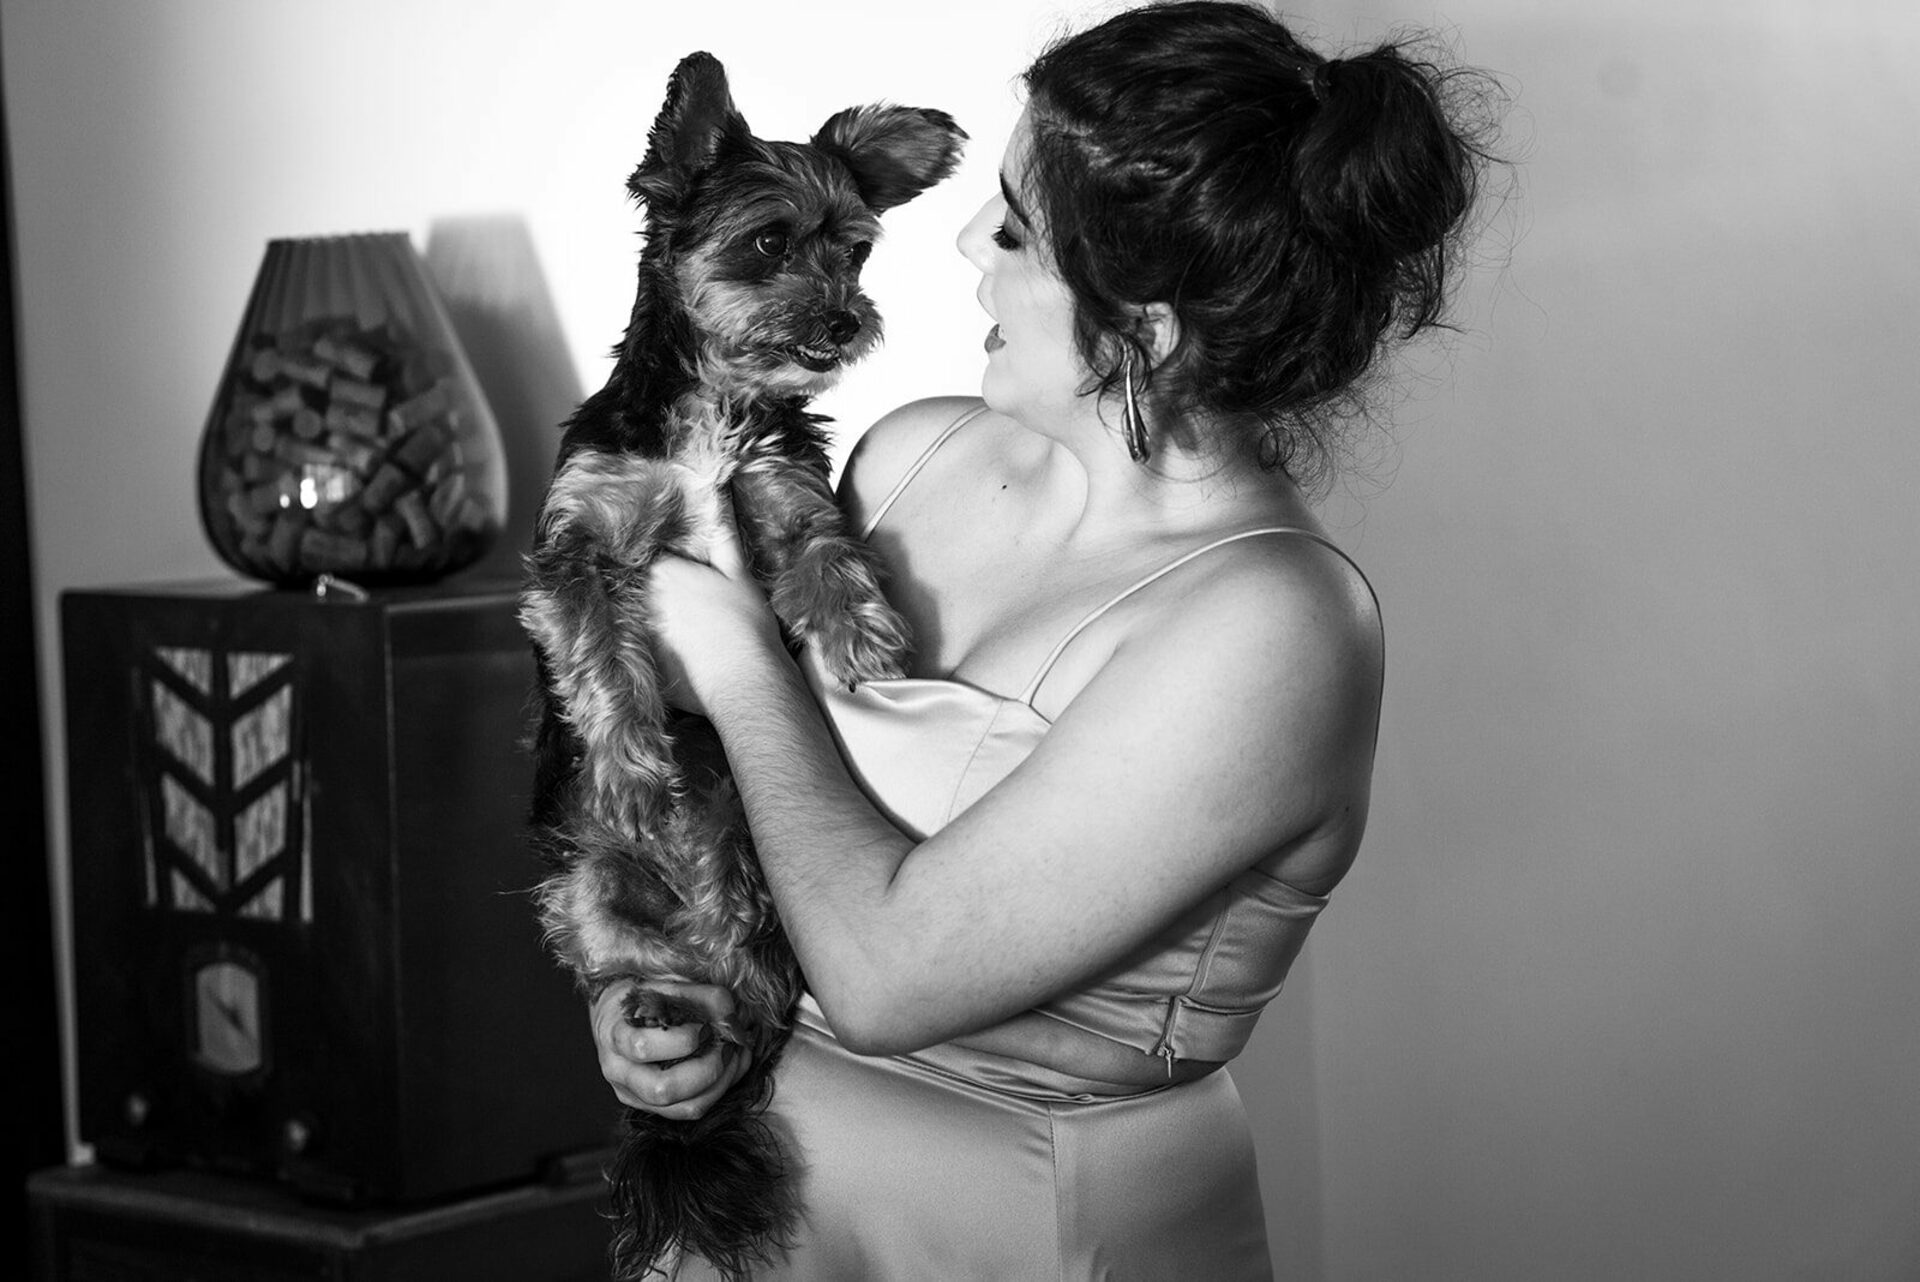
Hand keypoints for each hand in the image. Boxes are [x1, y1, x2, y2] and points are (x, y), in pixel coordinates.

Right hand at [590, 979, 749, 1120]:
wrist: (617, 1018)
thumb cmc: (644, 998)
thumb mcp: (667, 986)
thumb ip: (702, 997)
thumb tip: (732, 1020)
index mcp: (615, 1037)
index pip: (643, 1048)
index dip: (684, 1040)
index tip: (708, 1026)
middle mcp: (619, 1073)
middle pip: (663, 1090)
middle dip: (707, 1069)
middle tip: (728, 1046)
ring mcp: (635, 1095)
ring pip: (684, 1107)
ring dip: (721, 1083)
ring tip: (735, 1056)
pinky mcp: (653, 1107)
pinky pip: (692, 1109)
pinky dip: (720, 1090)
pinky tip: (731, 1068)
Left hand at [648, 488, 779, 715]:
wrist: (745, 682)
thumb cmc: (746, 624)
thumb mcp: (738, 572)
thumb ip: (722, 531)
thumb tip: (716, 489)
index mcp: (662, 570)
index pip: (651, 557)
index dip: (667, 565)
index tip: (684, 576)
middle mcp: (640, 599)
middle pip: (639, 587)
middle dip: (654, 591)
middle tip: (687, 606)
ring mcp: (636, 633)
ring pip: (636, 617)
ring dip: (649, 618)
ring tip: (684, 631)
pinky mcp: (640, 663)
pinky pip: (639, 649)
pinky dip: (651, 648)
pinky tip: (677, 655)